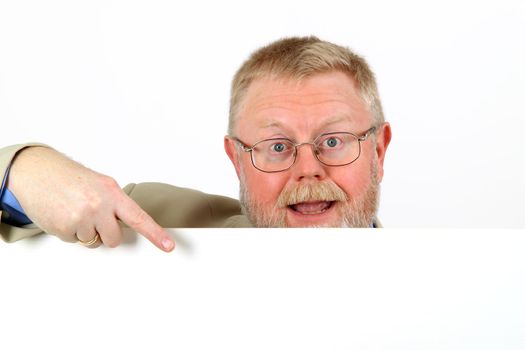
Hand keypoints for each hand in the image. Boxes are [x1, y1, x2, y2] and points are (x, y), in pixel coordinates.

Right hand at [8, 146, 174, 251]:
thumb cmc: (70, 177)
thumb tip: (125, 224)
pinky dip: (69, 232)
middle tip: (93, 217)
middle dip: (105, 233)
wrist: (37, 172)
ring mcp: (81, 218)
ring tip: (74, 211)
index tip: (169, 247)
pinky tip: (63, 215)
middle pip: (114, 239)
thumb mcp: (100, 184)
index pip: (139, 218)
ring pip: (93, 242)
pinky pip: (75, 241)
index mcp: (112, 193)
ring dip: (85, 232)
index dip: (155, 234)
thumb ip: (115, 204)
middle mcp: (99, 206)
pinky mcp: (63, 229)